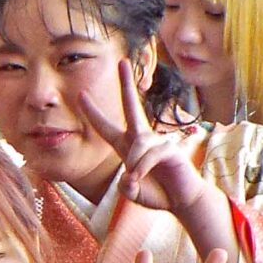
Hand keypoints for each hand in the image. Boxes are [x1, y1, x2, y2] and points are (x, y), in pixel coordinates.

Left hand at [76, 59, 230, 249]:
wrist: (181, 200)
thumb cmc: (157, 194)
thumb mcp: (132, 193)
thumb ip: (125, 186)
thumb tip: (129, 174)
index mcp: (126, 147)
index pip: (106, 127)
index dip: (93, 113)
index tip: (81, 95)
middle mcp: (141, 139)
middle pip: (131, 107)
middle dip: (126, 85)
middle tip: (122, 61)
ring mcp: (157, 141)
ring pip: (137, 144)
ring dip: (133, 164)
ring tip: (135, 179)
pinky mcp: (170, 148)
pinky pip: (150, 153)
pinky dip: (142, 167)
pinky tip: (141, 177)